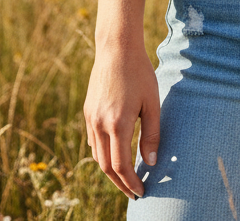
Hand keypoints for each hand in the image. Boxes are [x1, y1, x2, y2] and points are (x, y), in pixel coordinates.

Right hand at [84, 0, 159, 198]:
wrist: (116, 48)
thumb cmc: (139, 73)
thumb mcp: (152, 102)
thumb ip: (151, 133)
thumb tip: (151, 162)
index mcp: (117, 124)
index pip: (121, 166)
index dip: (131, 183)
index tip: (141, 192)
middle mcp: (99, 124)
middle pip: (105, 166)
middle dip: (120, 183)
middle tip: (133, 192)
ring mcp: (90, 118)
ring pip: (96, 155)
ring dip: (110, 170)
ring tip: (126, 177)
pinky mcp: (87, 111)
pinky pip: (92, 140)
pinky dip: (102, 153)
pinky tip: (114, 153)